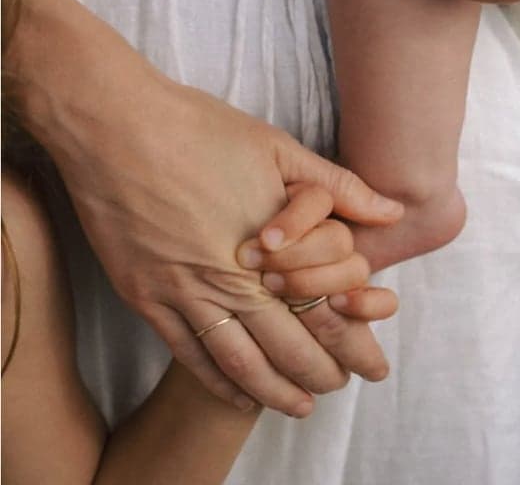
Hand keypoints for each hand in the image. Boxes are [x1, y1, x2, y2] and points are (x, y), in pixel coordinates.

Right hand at [66, 80, 401, 415]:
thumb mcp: (278, 148)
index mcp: (269, 247)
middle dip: (318, 373)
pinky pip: (187, 354)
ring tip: (298, 407)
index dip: (348, 344)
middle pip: (285, 346)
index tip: (367, 365)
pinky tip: (237, 394)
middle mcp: (228, 280)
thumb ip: (339, 186)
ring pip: (238, 362)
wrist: (114, 125)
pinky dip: (218, 381)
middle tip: (337, 388)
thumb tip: (393, 210)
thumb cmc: (199, 129)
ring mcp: (182, 292)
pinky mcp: (144, 296)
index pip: (319, 312)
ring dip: (272, 391)